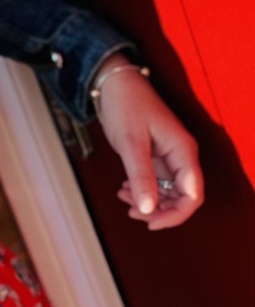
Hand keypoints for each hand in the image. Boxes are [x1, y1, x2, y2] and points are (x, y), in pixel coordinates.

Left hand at [92, 56, 203, 229]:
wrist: (113, 84)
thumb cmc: (126, 104)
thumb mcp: (131, 144)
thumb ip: (140, 177)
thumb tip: (148, 208)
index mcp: (183, 151)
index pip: (192, 194)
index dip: (176, 214)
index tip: (152, 222)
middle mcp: (180, 155)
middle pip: (181, 197)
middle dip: (158, 210)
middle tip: (132, 211)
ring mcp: (168, 156)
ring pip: (167, 192)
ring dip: (147, 201)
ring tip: (124, 198)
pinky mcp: (155, 156)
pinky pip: (155, 182)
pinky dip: (141, 190)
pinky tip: (124, 189)